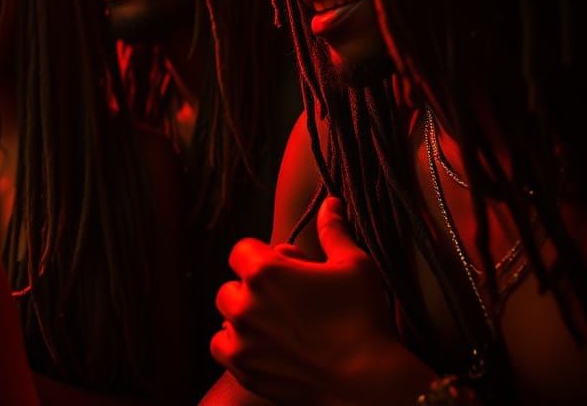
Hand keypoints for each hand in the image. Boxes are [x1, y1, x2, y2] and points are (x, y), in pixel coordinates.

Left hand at [210, 197, 433, 405]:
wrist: (365, 383)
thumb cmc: (363, 319)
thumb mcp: (354, 265)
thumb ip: (334, 231)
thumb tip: (330, 203)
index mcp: (265, 270)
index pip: (241, 251)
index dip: (261, 258)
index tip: (283, 271)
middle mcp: (244, 302)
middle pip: (233, 285)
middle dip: (252, 289)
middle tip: (285, 302)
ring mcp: (240, 338)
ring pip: (226, 317)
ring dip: (243, 317)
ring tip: (276, 325)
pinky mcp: (242, 368)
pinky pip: (221, 347)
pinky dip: (235, 344)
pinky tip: (261, 346)